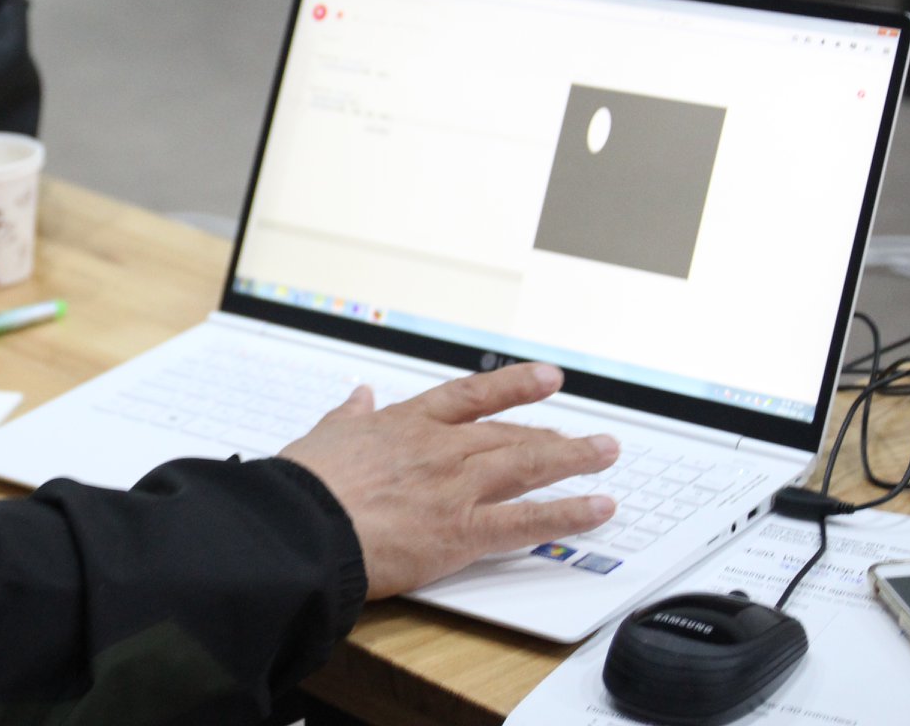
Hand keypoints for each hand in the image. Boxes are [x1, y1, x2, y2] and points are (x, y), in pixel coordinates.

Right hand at [279, 363, 616, 598]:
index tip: (546, 377)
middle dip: (555, 435)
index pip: (472, 396)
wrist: (302, 524)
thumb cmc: (307, 485)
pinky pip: (528, 520)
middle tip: (590, 437)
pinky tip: (598, 509)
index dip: (514, 385)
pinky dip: (569, 513)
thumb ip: (349, 416)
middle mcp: (440, 449)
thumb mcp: (323, 436)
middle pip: (510, 435)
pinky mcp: (462, 530)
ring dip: (575, 459)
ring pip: (529, 466)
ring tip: (606, 455)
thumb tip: (358, 397)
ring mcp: (456, 487)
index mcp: (406, 424)